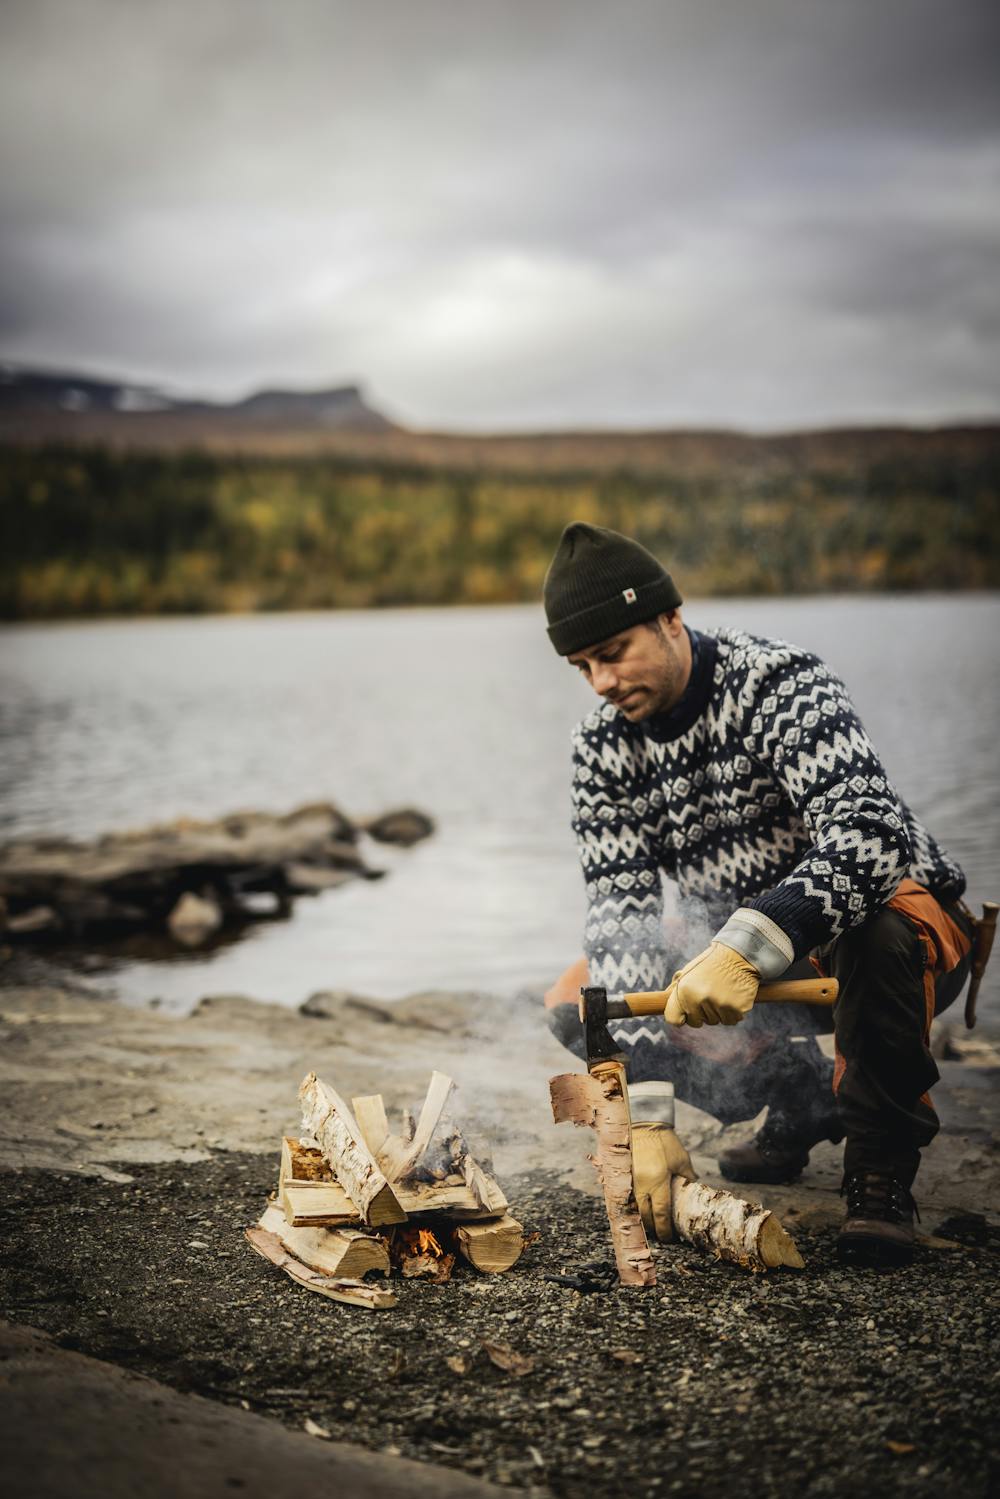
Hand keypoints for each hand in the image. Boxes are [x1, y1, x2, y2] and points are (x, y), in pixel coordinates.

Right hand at [632, 1123, 693, 1241]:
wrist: (642, 1123)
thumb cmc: (664, 1141)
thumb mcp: (681, 1159)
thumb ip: (688, 1178)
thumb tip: (694, 1191)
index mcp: (658, 1182)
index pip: (661, 1214)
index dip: (666, 1230)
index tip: (670, 1237)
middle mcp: (641, 1185)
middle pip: (646, 1217)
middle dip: (654, 1229)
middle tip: (662, 1233)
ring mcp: (628, 1181)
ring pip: (634, 1210)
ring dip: (642, 1219)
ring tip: (651, 1224)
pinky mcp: (621, 1176)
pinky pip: (626, 1198)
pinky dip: (633, 1206)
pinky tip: (639, 1209)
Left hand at [662, 942, 759, 1026]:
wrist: (739, 954)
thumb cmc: (711, 963)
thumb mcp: (689, 972)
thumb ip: (676, 988)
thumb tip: (661, 1003)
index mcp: (684, 990)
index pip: (673, 1019)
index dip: (680, 1018)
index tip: (685, 1014)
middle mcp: (699, 999)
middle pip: (696, 1022)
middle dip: (702, 1013)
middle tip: (710, 994)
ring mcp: (718, 1005)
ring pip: (715, 1021)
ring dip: (718, 1012)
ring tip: (723, 991)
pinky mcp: (736, 1009)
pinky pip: (731, 1021)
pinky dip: (733, 1012)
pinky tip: (733, 996)